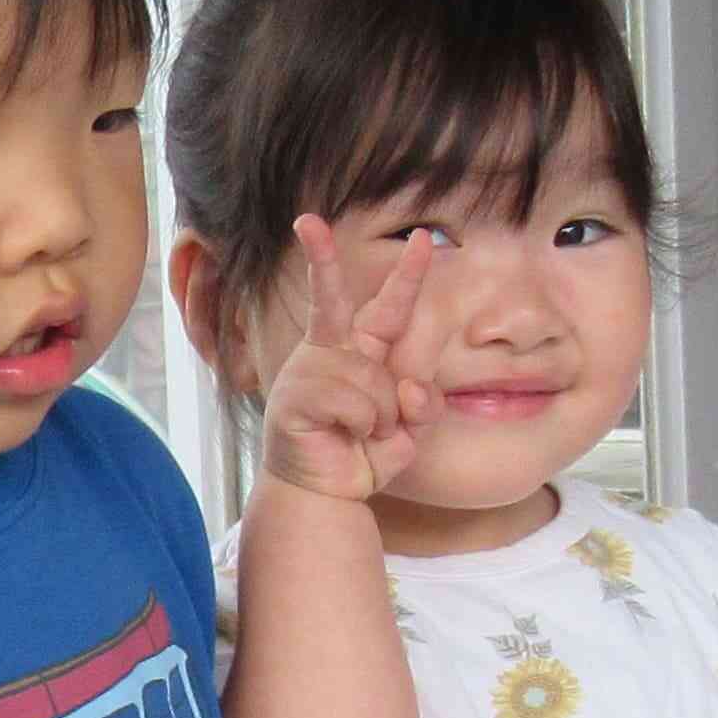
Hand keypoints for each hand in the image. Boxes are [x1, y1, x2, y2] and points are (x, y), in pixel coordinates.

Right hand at [254, 221, 441, 505]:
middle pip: (334, 301)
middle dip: (321, 260)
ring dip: (383, 415)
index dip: (407, 274)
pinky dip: (364, 426)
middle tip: (307, 222)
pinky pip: (355, 402)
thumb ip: (422, 401)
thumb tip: (409, 387)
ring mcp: (308, 373)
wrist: (327, 494)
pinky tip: (347, 436)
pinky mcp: (294, 399)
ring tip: (365, 433)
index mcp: (360, 351)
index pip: (387, 308)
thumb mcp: (411, 427)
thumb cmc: (364, 453)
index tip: (422, 238)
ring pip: (373, 378)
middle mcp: (331, 353)